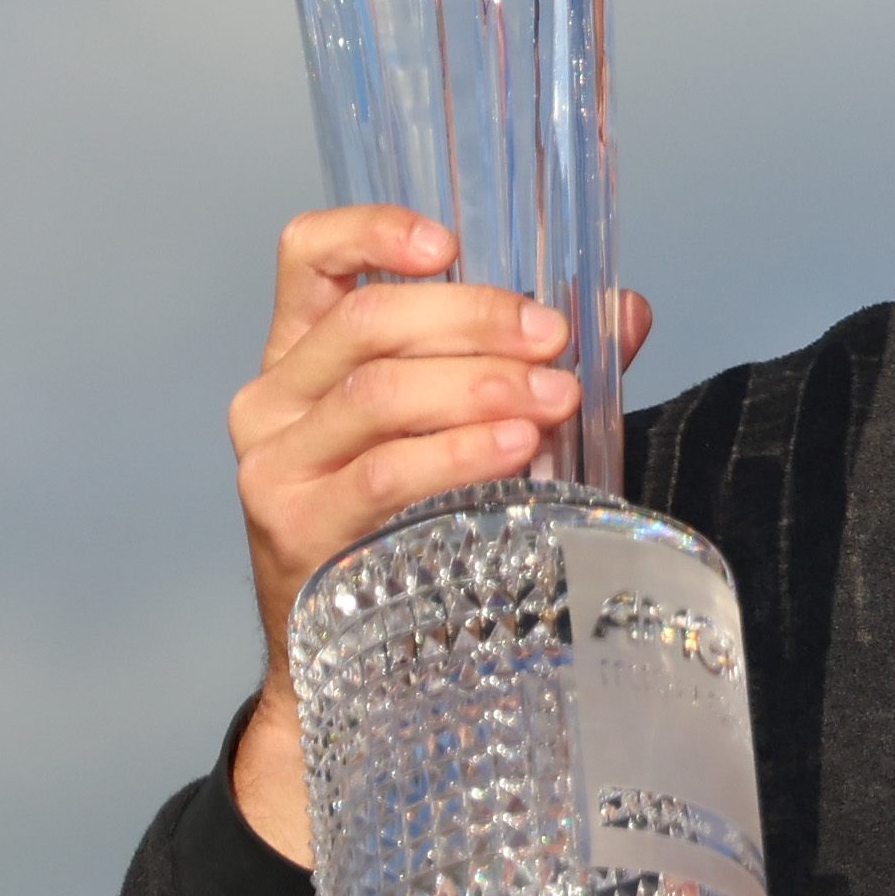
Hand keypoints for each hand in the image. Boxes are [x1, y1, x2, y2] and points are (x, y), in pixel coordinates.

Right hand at [225, 205, 651, 862]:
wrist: (355, 664)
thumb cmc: (415, 528)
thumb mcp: (462, 430)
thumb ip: (531, 363)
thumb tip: (625, 309)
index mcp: (302, 356)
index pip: (307, 257)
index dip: (370, 231)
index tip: (449, 241)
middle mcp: (270, 402)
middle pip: (367, 324)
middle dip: (473, 320)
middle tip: (555, 339)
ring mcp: (273, 468)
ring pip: (377, 394)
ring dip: (478, 385)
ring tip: (554, 395)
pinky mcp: (294, 531)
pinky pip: (384, 474)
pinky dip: (459, 453)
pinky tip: (518, 449)